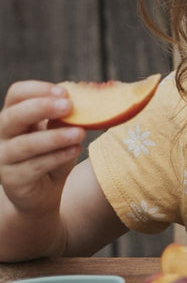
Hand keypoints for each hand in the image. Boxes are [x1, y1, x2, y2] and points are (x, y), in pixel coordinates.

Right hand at [0, 81, 84, 222]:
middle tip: (68, 105)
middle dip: (41, 108)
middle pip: (13, 116)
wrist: (45, 193)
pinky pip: (34, 166)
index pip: (16, 94)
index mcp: (16, 116)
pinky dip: (57, 157)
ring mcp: (4, 158)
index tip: (64, 92)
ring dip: (54, 137)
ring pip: (24, 144)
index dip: (37, 89)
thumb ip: (66, 119)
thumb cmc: (54, 155)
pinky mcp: (12, 179)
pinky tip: (74, 150)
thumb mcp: (62, 133)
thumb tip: (82, 102)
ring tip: (80, 133)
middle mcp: (4, 135)